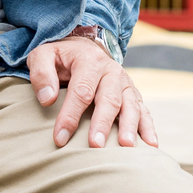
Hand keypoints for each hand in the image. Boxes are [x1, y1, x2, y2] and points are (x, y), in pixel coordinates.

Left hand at [27, 36, 158, 149]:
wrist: (84, 46)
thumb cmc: (60, 57)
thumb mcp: (43, 55)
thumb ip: (41, 74)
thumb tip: (47, 99)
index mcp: (89, 61)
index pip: (81, 90)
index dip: (70, 115)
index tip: (60, 138)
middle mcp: (111, 71)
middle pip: (109, 99)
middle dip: (102, 123)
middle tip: (95, 145)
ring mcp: (125, 83)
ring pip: (130, 105)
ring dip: (129, 126)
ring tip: (126, 146)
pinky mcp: (132, 94)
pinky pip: (143, 110)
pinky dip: (148, 127)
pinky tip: (151, 145)